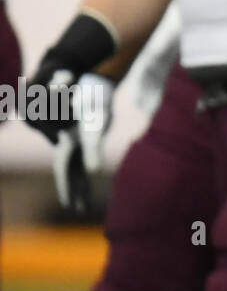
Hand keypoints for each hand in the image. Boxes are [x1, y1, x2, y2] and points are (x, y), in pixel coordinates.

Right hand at [51, 72, 113, 215]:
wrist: (97, 82)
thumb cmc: (95, 102)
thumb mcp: (96, 127)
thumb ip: (93, 150)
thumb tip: (93, 172)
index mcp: (69, 143)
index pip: (65, 171)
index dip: (66, 188)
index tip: (69, 204)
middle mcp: (70, 142)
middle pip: (70, 172)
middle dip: (74, 191)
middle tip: (79, 209)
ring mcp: (78, 138)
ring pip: (77, 166)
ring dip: (82, 183)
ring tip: (86, 202)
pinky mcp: (87, 134)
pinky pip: (85, 156)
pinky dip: (88, 169)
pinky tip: (92, 177)